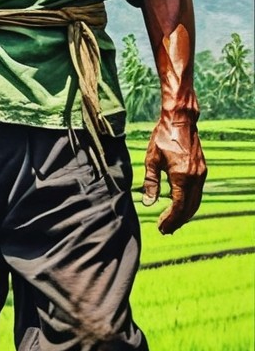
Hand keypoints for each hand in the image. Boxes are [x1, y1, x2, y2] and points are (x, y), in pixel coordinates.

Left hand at [141, 115, 206, 233]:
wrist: (180, 121)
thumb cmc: (162, 137)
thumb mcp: (151, 160)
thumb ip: (151, 183)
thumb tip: (148, 203)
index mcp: (182, 177)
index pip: (178, 206)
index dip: (170, 219)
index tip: (161, 227)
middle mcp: (195, 177)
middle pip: (189, 208)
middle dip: (177, 221)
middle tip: (165, 230)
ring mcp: (201, 173)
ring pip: (195, 201)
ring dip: (184, 214)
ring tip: (171, 222)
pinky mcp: (201, 169)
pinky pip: (197, 192)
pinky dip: (189, 202)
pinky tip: (178, 206)